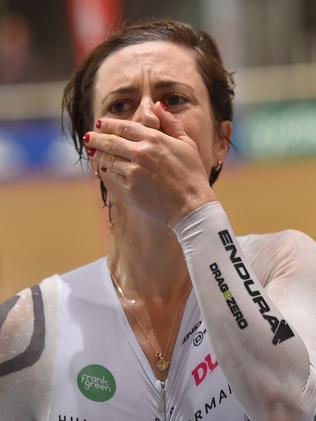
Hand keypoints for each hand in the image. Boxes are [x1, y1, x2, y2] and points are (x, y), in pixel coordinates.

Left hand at [85, 102, 216, 226]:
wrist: (192, 205)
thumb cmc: (193, 174)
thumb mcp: (187, 143)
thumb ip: (171, 122)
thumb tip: (157, 105)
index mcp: (154, 138)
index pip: (125, 127)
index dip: (110, 125)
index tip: (100, 123)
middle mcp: (141, 153)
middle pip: (111, 142)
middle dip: (96, 138)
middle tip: (87, 137)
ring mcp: (134, 172)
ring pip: (108, 160)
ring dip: (98, 155)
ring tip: (92, 152)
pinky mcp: (130, 190)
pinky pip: (112, 178)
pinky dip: (105, 172)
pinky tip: (102, 169)